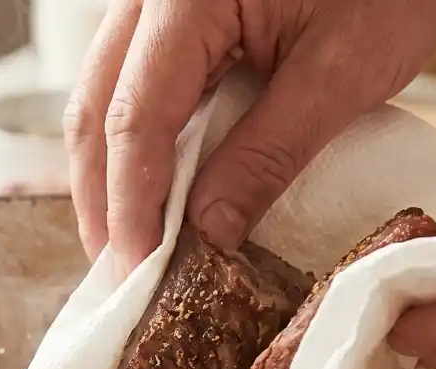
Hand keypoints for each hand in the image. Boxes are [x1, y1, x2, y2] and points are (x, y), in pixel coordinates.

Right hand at [63, 0, 435, 270]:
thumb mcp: (340, 74)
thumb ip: (269, 153)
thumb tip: (208, 232)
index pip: (134, 115)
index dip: (131, 202)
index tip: (137, 268)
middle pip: (95, 108)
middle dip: (103, 199)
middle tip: (121, 275)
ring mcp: (155, 5)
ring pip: (103, 100)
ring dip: (112, 178)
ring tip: (131, 247)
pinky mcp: (173, 22)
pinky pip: (133, 89)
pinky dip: (138, 148)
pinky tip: (153, 196)